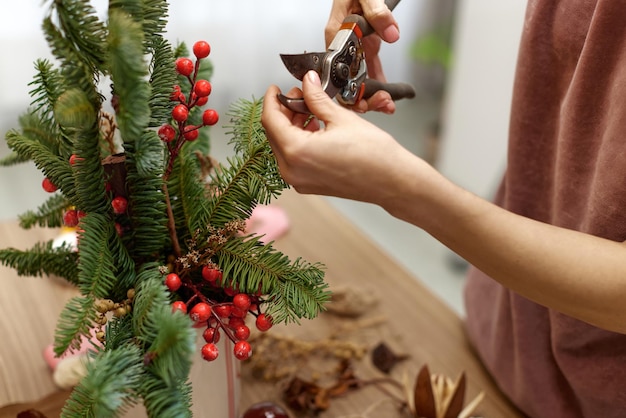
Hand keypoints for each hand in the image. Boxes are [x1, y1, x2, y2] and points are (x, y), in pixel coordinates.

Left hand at [262, 70, 426, 208]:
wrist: (392, 181)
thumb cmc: (373, 154)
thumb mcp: (341, 118)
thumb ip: (317, 98)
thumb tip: (307, 81)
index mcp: (296, 152)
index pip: (270, 120)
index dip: (272, 100)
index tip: (275, 88)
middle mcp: (292, 170)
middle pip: (274, 134)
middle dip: (284, 111)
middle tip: (300, 93)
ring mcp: (299, 181)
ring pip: (284, 146)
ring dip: (292, 125)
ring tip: (311, 108)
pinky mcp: (308, 185)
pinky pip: (294, 158)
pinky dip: (299, 140)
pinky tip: (315, 127)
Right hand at [326, 0, 399, 112]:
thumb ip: (377, 13)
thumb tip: (391, 33)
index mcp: (335, 33)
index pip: (338, 70)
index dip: (349, 90)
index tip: (363, 101)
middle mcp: (342, 44)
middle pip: (348, 80)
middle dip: (363, 97)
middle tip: (382, 104)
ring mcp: (354, 46)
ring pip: (359, 78)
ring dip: (372, 94)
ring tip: (388, 104)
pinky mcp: (365, 44)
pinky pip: (370, 68)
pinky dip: (379, 82)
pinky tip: (389, 93)